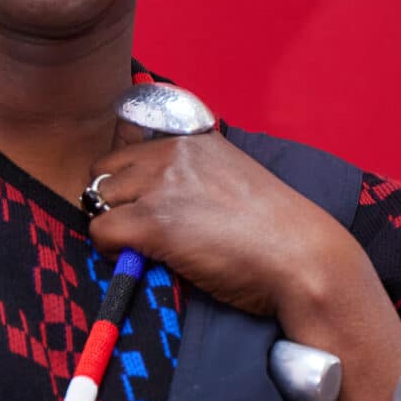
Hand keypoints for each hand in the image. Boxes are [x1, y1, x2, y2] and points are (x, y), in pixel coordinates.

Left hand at [87, 118, 364, 327]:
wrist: (302, 258)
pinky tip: (139, 259)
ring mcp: (162, 185)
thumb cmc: (276, 232)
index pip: (129, 149)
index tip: (143, 206)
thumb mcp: (233, 179)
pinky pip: (101, 231)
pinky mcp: (153, 222)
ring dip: (112, 224)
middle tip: (137, 232)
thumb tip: (156, 197)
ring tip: (141, 247)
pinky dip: (111, 250)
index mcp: (193, 141)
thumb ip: (195, 176)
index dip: (128, 183)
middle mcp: (173, 153)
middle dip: (114, 201)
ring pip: (98, 199)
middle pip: (105, 170)